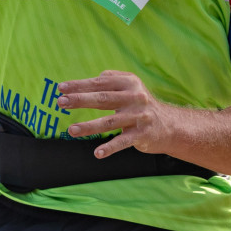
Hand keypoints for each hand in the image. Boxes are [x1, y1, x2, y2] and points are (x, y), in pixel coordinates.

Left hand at [57, 70, 178, 158]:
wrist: (170, 125)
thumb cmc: (142, 105)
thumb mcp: (131, 86)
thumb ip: (112, 78)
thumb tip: (92, 78)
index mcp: (129, 83)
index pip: (100, 83)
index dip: (79, 85)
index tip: (61, 88)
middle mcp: (135, 97)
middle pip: (103, 99)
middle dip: (80, 100)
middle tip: (60, 102)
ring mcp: (139, 116)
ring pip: (109, 122)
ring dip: (89, 127)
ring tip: (71, 130)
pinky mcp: (143, 134)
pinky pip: (123, 142)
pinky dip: (109, 147)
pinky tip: (97, 153)